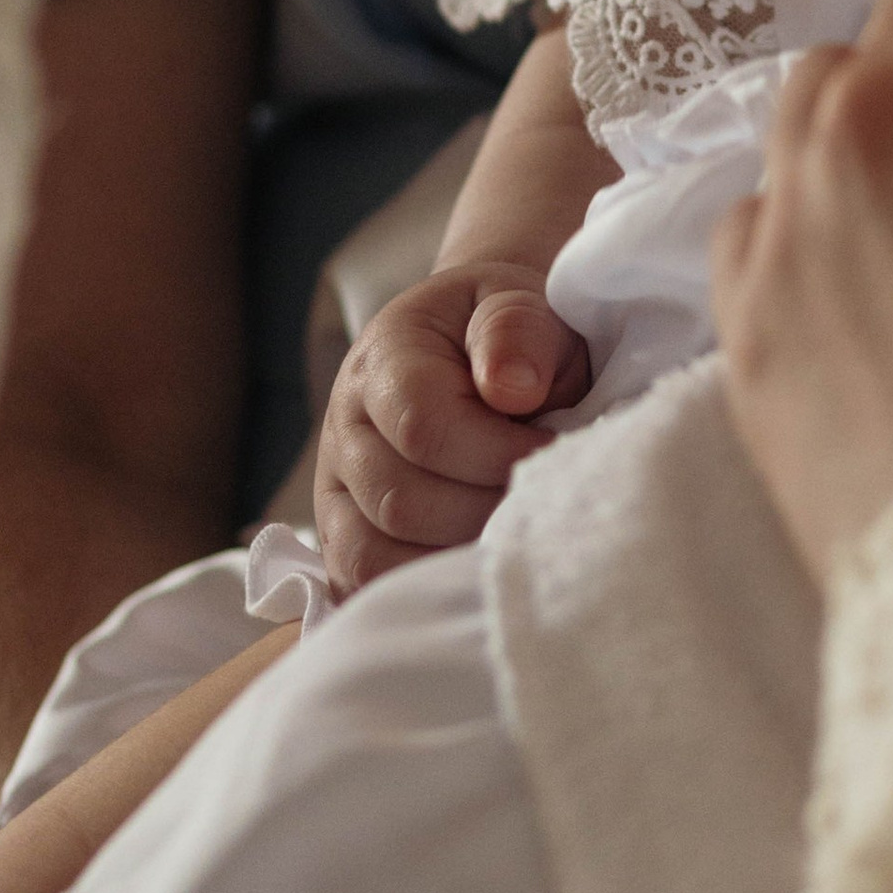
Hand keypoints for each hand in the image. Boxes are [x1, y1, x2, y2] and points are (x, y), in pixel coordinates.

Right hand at [312, 261, 594, 592]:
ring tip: (512, 533)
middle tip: (540, 501)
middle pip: (402, 501)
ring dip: (454, 556)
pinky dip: (420, 587)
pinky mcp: (344, 533)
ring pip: (377, 555)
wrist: (486, 344)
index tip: (554, 450)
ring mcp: (337, 485)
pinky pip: (363, 584)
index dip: (496, 451)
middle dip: (485, 510)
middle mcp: (346, 424)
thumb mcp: (523, 304)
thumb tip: (512, 389)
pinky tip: (474, 567)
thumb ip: (517, 331)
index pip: (423, 424)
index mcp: (385, 356)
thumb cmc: (512, 332)